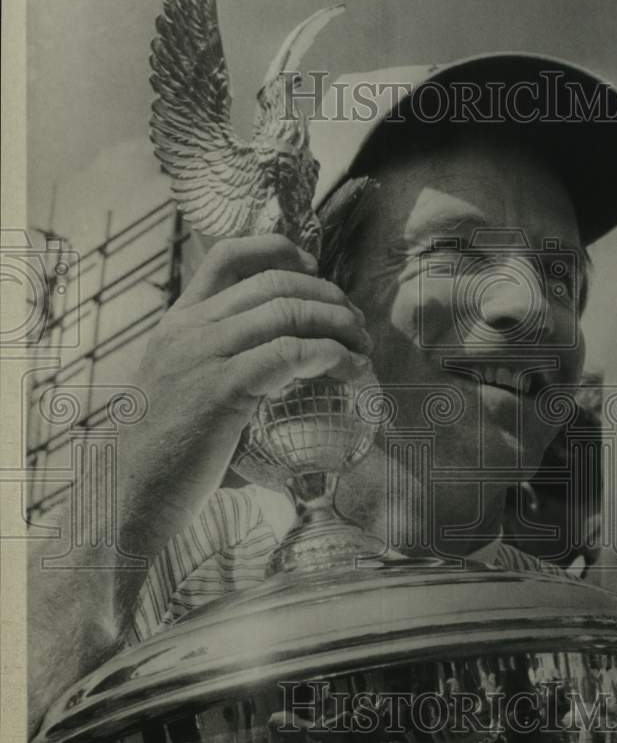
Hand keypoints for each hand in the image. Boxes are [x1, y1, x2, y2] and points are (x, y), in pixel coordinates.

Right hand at [116, 234, 371, 556]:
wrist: (129, 491)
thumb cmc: (164, 452)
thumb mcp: (182, 388)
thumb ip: (217, 363)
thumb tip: (277, 363)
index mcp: (178, 321)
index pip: (227, 255)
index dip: (279, 250)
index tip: (315, 270)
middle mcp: (189, 328)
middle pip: (273, 282)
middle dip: (328, 295)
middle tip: (356, 323)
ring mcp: (203, 355)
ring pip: (286, 312)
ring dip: (338, 324)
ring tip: (362, 346)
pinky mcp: (221, 389)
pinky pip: (289, 354)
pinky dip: (330, 355)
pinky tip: (350, 369)